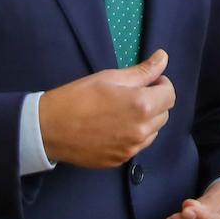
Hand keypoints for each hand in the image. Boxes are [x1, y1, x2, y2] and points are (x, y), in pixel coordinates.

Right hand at [38, 49, 175, 168]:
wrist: (49, 128)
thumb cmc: (78, 97)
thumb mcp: (110, 77)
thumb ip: (142, 71)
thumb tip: (164, 57)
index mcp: (142, 106)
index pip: (170, 94)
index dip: (160, 84)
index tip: (147, 81)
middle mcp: (142, 131)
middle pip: (164, 114)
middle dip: (155, 101)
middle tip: (132, 94)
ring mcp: (131, 149)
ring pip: (153, 132)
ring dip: (146, 120)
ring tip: (122, 111)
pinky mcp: (120, 160)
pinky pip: (137, 145)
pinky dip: (133, 135)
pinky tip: (114, 127)